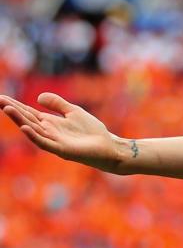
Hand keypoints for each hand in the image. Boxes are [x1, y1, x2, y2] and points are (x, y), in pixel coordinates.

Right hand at [0, 93, 122, 172]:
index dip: (16, 105)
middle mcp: (48, 132)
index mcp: (50, 123)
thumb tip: (38, 96)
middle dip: (13, 110)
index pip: (29, 113)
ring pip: (33, 130)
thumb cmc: (91, 131)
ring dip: (20, 120)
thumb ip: (57, 104)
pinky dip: (34, 136)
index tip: (2, 97)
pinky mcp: (62, 150)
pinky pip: (45, 143)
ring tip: (8, 109)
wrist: (107, 146)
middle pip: (27, 120)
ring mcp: (54, 141)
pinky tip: (25, 128)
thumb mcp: (73, 112)